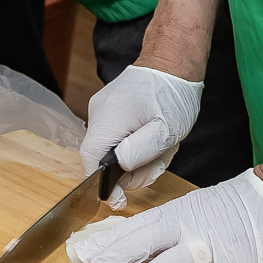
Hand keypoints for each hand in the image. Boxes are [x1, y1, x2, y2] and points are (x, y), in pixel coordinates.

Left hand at [65, 168, 262, 262]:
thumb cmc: (241, 205)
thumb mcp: (199, 209)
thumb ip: (174, 228)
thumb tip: (145, 249)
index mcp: (178, 212)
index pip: (134, 228)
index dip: (106, 243)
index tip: (81, 256)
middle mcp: (187, 226)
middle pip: (141, 243)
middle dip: (110, 262)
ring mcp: (210, 245)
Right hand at [80, 65, 204, 200]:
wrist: (172, 63)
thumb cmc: (172, 94)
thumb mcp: (166, 129)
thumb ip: (141, 149)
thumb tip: (119, 164)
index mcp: (109, 118)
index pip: (89, 159)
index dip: (101, 184)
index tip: (119, 199)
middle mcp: (99, 114)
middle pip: (103, 159)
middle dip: (132, 170)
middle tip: (158, 163)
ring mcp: (103, 111)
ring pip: (112, 151)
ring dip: (139, 157)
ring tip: (161, 146)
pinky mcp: (110, 111)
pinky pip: (117, 138)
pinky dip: (136, 145)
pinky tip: (153, 138)